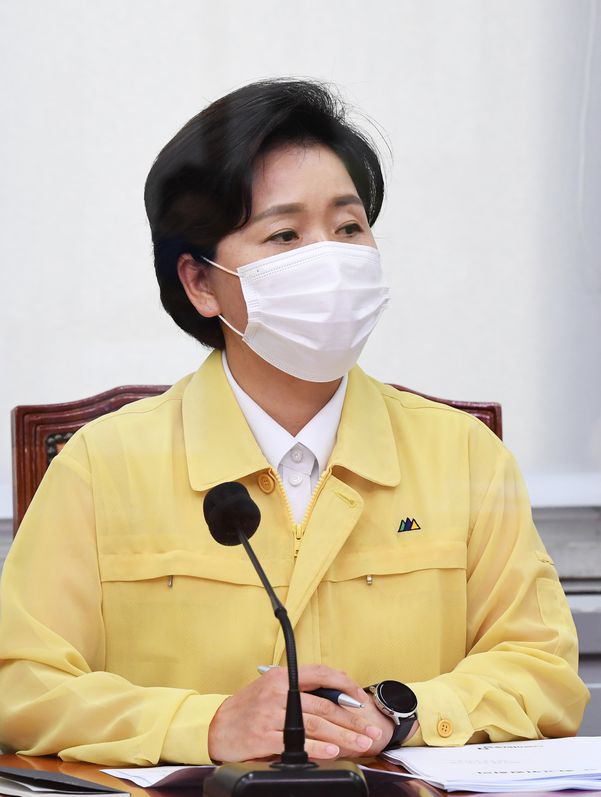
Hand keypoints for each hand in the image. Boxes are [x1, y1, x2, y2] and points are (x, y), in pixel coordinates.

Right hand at [208, 664, 385, 762]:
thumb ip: (299, 687)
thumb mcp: (271, 687)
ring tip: (360, 744)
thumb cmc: (248, 708)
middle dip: (352, 720)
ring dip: (342, 736)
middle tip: (370, 731)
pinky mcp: (264, 737)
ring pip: (315, 725)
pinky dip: (317, 748)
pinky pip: (296, 743)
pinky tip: (332, 751)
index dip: (345, 685)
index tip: (361, 699)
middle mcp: (277, 692)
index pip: (320, 674)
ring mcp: (270, 715)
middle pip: (324, 706)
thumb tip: (335, 690)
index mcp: (281, 676)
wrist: (216, 726)